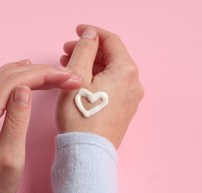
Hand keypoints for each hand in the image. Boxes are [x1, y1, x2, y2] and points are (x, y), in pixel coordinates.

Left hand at [0, 60, 81, 192]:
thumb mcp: (10, 159)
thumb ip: (17, 122)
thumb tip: (24, 90)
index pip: (15, 82)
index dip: (44, 75)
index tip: (68, 77)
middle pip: (10, 75)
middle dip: (43, 72)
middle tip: (70, 76)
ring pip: (4, 76)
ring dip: (32, 72)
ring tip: (56, 75)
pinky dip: (17, 76)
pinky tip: (27, 70)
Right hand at [56, 25, 143, 148]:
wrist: (88, 152)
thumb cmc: (80, 116)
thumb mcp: (77, 77)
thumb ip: (84, 50)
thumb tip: (90, 35)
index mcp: (126, 71)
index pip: (111, 41)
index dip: (93, 33)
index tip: (77, 31)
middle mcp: (134, 83)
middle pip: (112, 57)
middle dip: (89, 50)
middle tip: (67, 51)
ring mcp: (131, 98)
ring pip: (111, 72)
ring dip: (92, 65)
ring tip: (70, 66)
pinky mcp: (125, 109)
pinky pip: (113, 86)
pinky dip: (98, 79)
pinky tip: (82, 82)